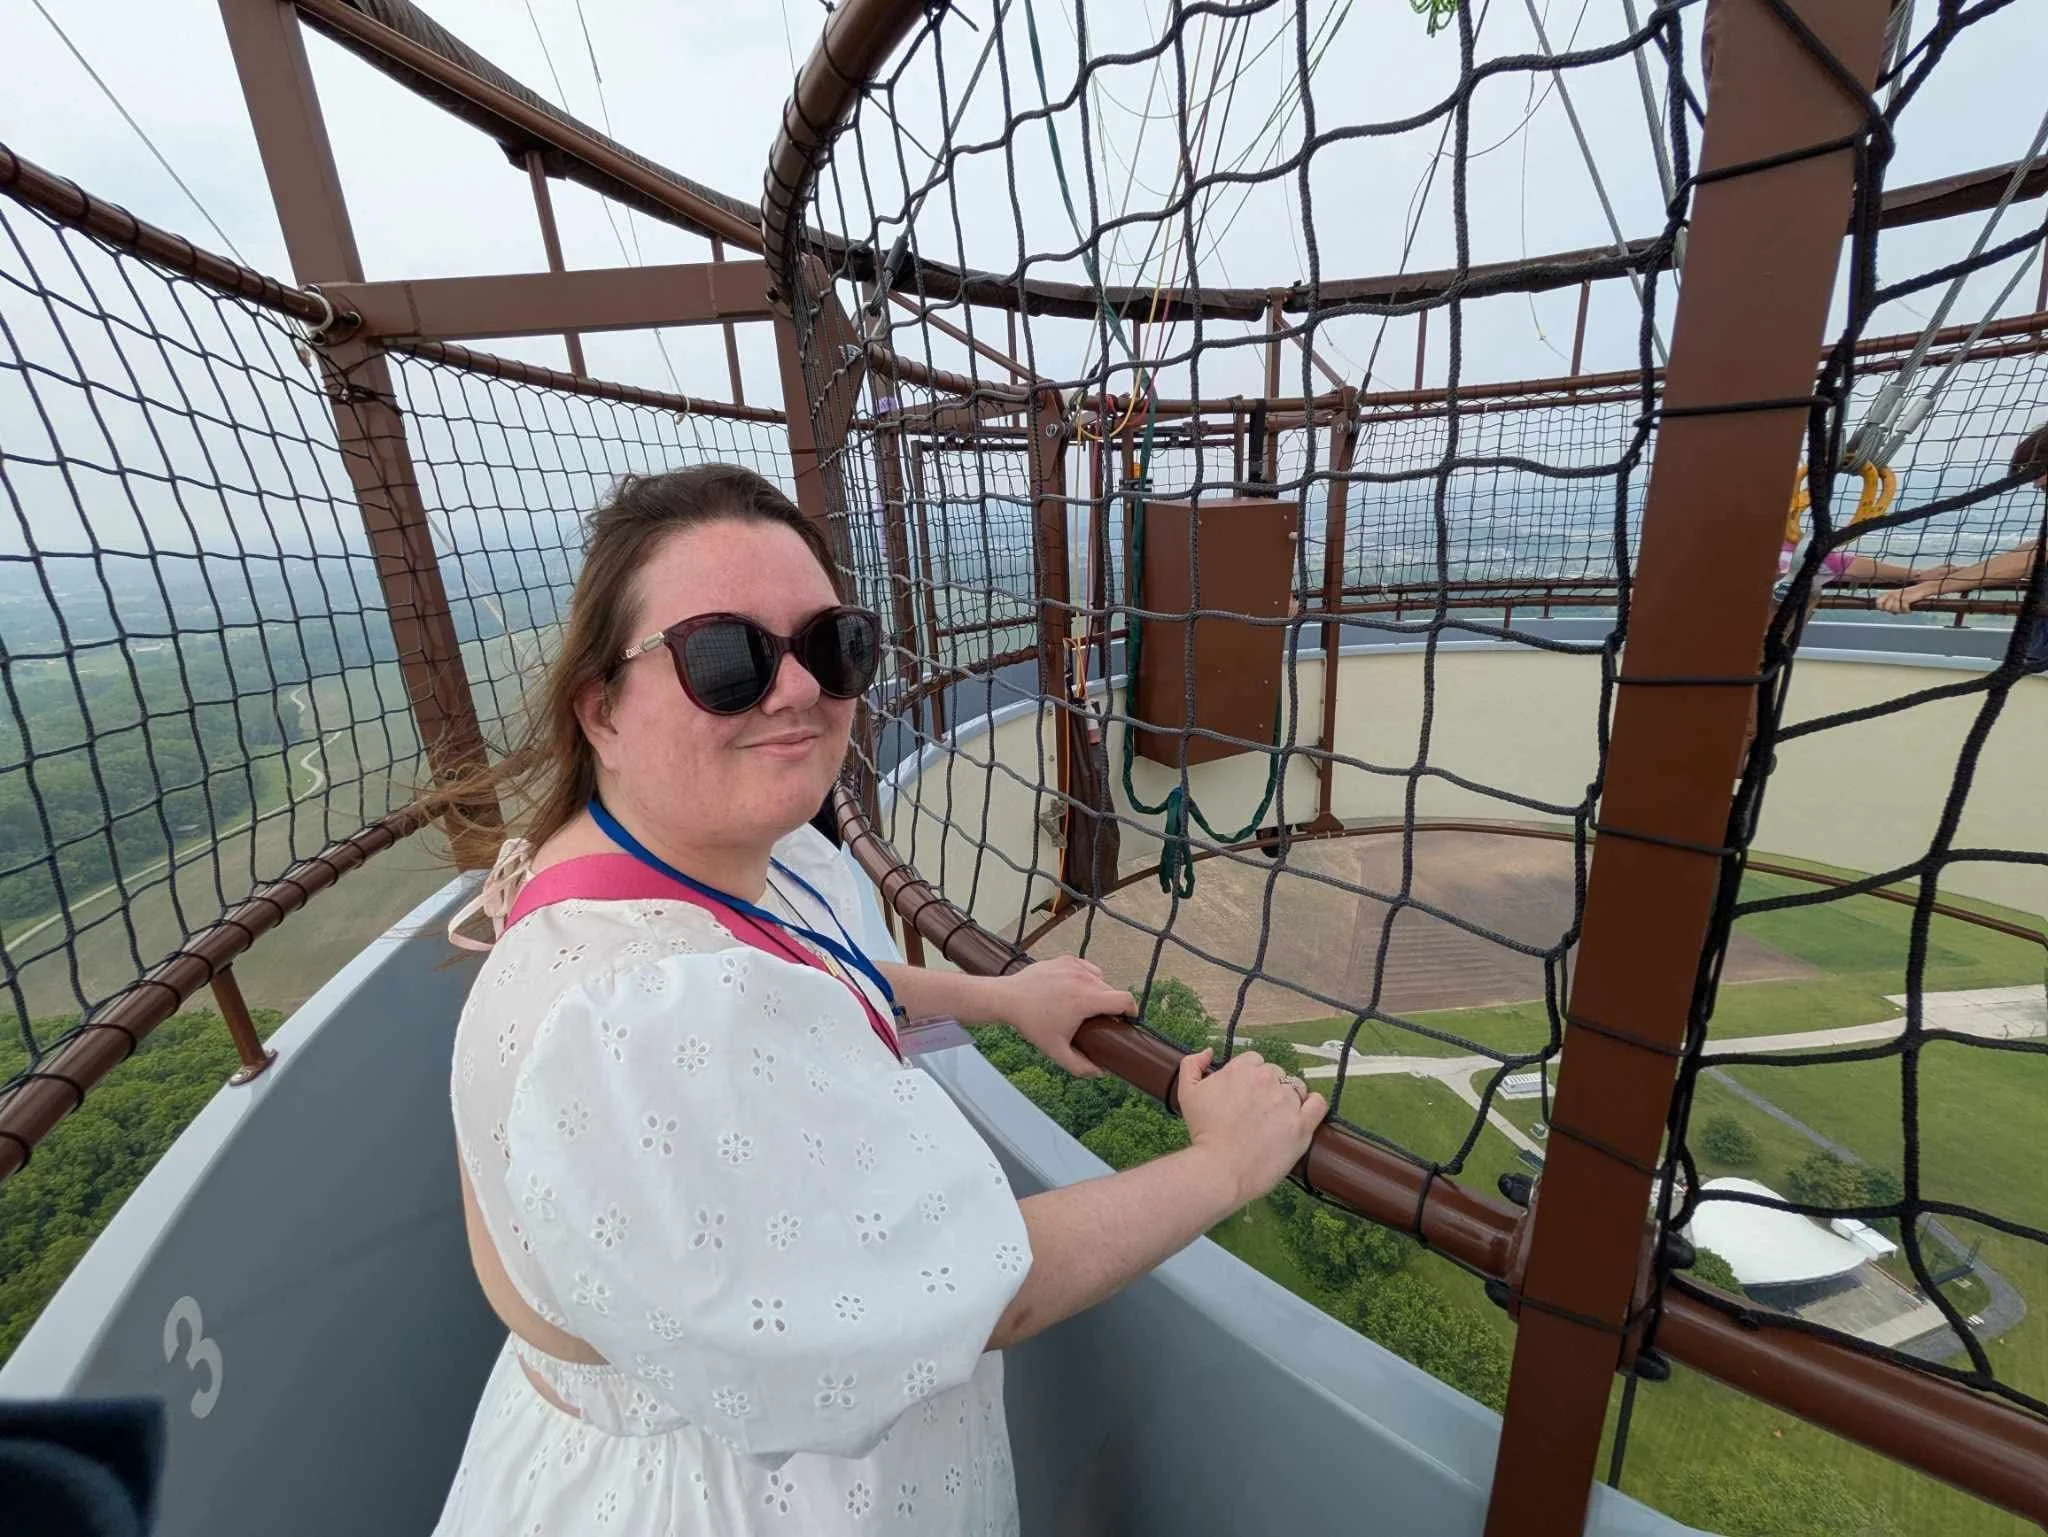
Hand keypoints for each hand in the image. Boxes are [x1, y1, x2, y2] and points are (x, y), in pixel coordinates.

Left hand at [995, 957, 1134, 1077]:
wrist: (1008, 998)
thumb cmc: (1031, 1024)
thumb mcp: (1056, 1050)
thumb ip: (1080, 1066)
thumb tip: (1100, 1072)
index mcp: (1086, 1000)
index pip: (1125, 999)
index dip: (1132, 1011)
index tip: (1128, 1020)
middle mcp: (1083, 979)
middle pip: (1112, 991)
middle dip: (1111, 1006)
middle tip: (1099, 1020)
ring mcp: (1074, 967)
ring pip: (1100, 978)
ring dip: (1098, 991)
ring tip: (1084, 1004)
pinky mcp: (1065, 959)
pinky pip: (1087, 968)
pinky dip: (1086, 978)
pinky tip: (1076, 989)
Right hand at [1176, 1048, 1326, 1206]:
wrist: (1220, 1169)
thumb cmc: (1202, 1133)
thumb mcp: (1187, 1093)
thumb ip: (1192, 1064)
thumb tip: (1209, 1052)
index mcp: (1241, 1069)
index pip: (1254, 1061)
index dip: (1249, 1078)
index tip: (1244, 1095)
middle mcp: (1267, 1079)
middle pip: (1276, 1073)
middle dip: (1268, 1088)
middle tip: (1257, 1112)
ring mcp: (1287, 1101)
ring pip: (1296, 1087)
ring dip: (1289, 1098)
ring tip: (1277, 1119)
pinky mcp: (1302, 1124)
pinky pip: (1318, 1103)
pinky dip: (1313, 1105)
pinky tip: (1304, 1114)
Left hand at [1878, 579, 1939, 614]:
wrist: (1922, 589)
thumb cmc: (1910, 594)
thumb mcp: (1898, 596)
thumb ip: (1890, 602)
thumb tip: (1884, 610)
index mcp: (1889, 594)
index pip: (1878, 602)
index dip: (1882, 608)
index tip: (1889, 610)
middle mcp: (1892, 594)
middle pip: (1886, 608)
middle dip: (1892, 611)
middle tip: (1899, 610)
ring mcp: (1898, 596)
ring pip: (1894, 610)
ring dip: (1900, 612)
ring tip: (1905, 610)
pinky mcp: (1906, 599)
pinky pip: (1903, 609)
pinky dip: (1907, 611)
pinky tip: (1910, 610)